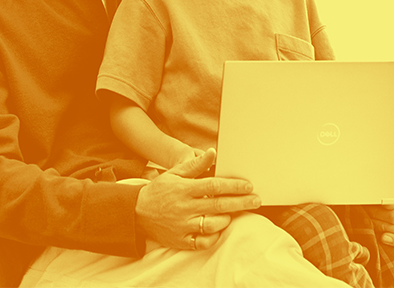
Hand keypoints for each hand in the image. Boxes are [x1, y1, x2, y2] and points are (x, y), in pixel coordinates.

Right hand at [135, 148, 260, 250]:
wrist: (137, 212)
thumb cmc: (160, 190)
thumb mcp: (174, 173)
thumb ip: (195, 165)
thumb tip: (213, 152)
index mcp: (185, 189)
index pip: (214, 186)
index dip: (233, 186)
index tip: (248, 185)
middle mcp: (185, 208)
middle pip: (218, 205)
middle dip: (240, 202)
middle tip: (256, 200)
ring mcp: (184, 226)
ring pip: (213, 224)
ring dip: (227, 218)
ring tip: (236, 212)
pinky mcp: (182, 240)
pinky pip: (203, 241)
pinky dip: (214, 236)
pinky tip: (220, 228)